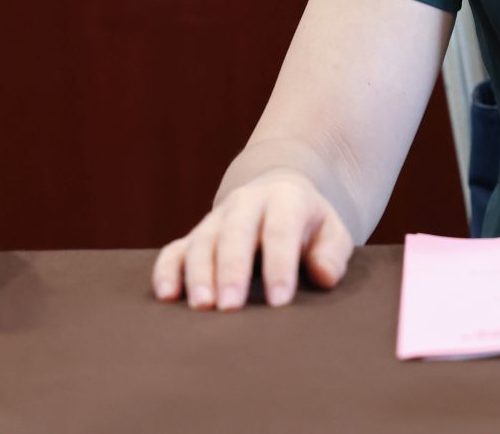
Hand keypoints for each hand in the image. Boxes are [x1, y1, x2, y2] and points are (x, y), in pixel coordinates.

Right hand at [151, 169, 352, 310]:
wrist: (279, 193)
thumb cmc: (310, 225)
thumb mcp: (332, 231)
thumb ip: (332, 253)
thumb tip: (324, 276)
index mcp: (285, 199)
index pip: (281, 230)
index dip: (279, 265)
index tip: (279, 301)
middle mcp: (246, 204)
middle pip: (235, 234)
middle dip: (231, 270)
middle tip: (230, 306)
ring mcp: (217, 219)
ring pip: (202, 243)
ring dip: (199, 274)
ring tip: (202, 306)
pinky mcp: (193, 236)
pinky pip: (174, 250)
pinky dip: (167, 270)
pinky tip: (167, 295)